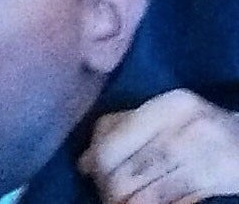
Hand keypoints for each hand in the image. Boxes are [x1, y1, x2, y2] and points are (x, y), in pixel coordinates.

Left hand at [79, 89, 238, 202]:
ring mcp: (203, 159)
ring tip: (116, 201)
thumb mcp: (165, 114)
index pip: (115, 138)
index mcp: (171, 105)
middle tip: (103, 192)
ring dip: (125, 201)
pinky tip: (138, 203)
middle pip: (128, 167)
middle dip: (109, 186)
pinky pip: (170, 203)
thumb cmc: (197, 124)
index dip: (96, 160)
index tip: (87, 171)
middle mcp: (186, 130)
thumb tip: (84, 161)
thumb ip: (124, 127)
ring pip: (147, 192)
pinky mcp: (214, 183)